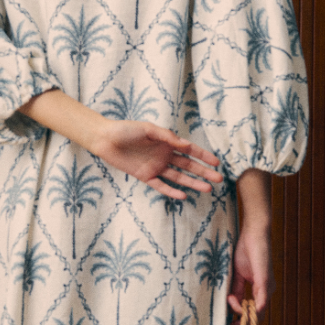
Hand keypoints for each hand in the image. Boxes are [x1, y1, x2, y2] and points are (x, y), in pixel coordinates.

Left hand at [92, 120, 223, 199]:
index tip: (216, 162)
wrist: (106, 139)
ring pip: (178, 177)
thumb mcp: (148, 129)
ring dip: (193, 182)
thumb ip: (166, 137)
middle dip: (204, 172)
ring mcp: (156, 166)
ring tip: (208, 188)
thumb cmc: (126, 130)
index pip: (190, 150)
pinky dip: (171, 191)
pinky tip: (184, 195)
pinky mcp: (145, 176)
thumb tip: (185, 144)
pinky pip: (161, 186)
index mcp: (167, 142)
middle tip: (219, 179)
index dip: (203, 156)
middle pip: (188, 166)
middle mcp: (164, 155)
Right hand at [228, 222, 275, 316]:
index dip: (241, 317)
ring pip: (259, 310)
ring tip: (233, 315)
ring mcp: (267, 286)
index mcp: (261, 289)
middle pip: (258, 314)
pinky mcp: (264, 280)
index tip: (228, 319)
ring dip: (245, 314)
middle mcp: (267, 290)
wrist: (253, 234)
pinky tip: (248, 313)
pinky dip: (256, 307)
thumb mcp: (237, 274)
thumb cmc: (246, 251)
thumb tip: (231, 303)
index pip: (253, 310)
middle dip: (245, 322)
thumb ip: (236, 289)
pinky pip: (262, 298)